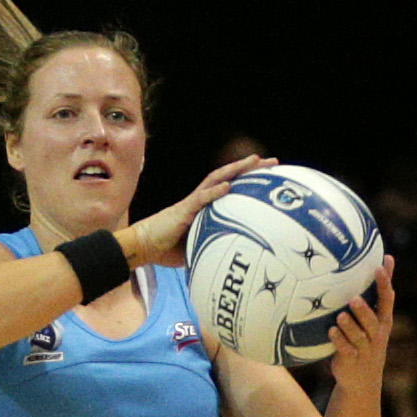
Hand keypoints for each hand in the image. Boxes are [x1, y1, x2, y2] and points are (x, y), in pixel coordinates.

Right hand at [120, 151, 273, 268]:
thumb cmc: (167, 248)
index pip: (230, 188)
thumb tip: (233, 255)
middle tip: (273, 162)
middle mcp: (200, 199)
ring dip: (237, 170)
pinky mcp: (183, 210)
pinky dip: (215, 192)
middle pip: (228, 177)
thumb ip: (213, 242)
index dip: (249, 180)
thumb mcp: (197, 245)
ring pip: (217, 180)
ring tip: (255, 161)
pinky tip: (228, 186)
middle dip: (251, 168)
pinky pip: (201, 199)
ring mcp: (192, 203)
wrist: (143, 246)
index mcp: (205, 207)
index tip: (268, 176)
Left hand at [320, 261, 394, 390]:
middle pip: (373, 321)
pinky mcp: (351, 361)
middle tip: (354, 298)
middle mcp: (376, 334)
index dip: (384, 283)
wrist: (362, 381)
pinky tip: (331, 332)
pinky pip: (345, 350)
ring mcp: (364, 349)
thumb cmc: (367, 340)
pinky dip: (339, 341)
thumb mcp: (375, 318)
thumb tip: (384, 258)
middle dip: (365, 310)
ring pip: (358, 336)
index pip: (387, 300)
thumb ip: (376, 293)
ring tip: (341, 316)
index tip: (380, 266)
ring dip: (350, 326)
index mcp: (383, 321)